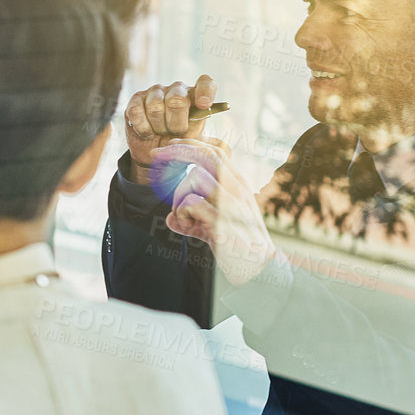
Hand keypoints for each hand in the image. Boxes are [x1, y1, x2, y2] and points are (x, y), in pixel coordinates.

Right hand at [123, 74, 218, 183]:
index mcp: (196, 96)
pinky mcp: (135, 100)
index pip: (205, 83)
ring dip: (158, 127)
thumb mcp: (194, 143)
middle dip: (176, 123)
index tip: (204, 105)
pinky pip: (137, 111)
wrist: (154, 152)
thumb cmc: (178, 143)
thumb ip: (205, 142)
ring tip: (160, 133)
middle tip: (175, 133)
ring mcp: (155, 92)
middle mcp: (176, 89)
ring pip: (155, 106)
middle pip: (177, 99)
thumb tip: (220, 149)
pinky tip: (147, 133)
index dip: (205, 91)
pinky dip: (143, 127)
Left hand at [153, 137, 278, 286]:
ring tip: (186, 218)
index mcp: (238, 184)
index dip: (189, 144)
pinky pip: (190, 203)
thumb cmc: (236, 245)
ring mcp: (232, 203)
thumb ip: (192, 219)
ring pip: (194, 178)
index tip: (168, 145)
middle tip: (155, 156)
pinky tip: (190, 227)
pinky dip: (182, 214)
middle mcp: (237, 188)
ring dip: (179, 196)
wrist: (259, 270)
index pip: (215, 151)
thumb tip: (169, 219)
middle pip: (205, 154)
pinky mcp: (222, 220)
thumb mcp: (213, 226)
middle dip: (177, 151)